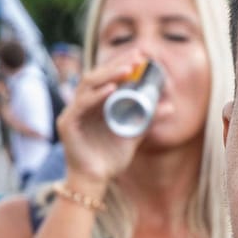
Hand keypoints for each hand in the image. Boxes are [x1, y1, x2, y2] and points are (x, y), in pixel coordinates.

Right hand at [57, 53, 152, 191]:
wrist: (96, 180)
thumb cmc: (111, 158)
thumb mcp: (134, 134)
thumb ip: (147, 119)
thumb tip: (170, 106)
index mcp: (95, 103)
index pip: (106, 77)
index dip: (122, 64)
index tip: (141, 57)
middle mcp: (82, 104)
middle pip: (97, 76)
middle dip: (117, 64)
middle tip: (137, 57)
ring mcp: (73, 113)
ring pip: (88, 85)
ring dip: (108, 75)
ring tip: (128, 69)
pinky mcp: (67, 124)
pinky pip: (81, 105)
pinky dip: (97, 95)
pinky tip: (112, 90)